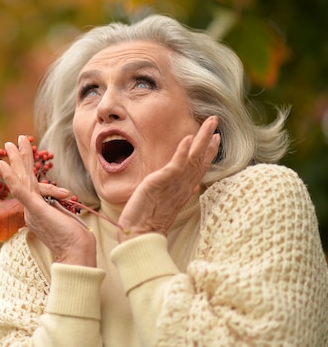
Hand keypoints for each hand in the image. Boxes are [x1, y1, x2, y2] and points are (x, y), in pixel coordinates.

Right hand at [0, 135, 96, 265]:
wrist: (76, 254)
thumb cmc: (76, 241)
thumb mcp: (67, 218)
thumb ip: (61, 208)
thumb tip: (64, 197)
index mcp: (36, 212)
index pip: (33, 186)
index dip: (28, 169)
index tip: (26, 154)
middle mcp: (30, 210)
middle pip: (23, 179)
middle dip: (17, 159)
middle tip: (10, 142)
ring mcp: (31, 209)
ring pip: (21, 180)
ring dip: (15, 160)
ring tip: (8, 144)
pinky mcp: (34, 209)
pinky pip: (20, 190)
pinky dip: (10, 176)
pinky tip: (2, 164)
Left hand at [117, 116, 220, 242]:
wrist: (139, 234)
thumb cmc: (149, 221)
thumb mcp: (167, 203)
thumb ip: (181, 192)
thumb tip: (194, 187)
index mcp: (184, 189)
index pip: (200, 167)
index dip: (208, 152)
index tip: (216, 138)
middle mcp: (183, 185)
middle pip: (200, 158)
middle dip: (208, 139)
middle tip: (215, 121)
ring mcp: (174, 184)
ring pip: (193, 158)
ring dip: (201, 139)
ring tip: (209, 123)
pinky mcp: (162, 182)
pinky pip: (176, 165)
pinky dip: (183, 152)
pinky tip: (188, 139)